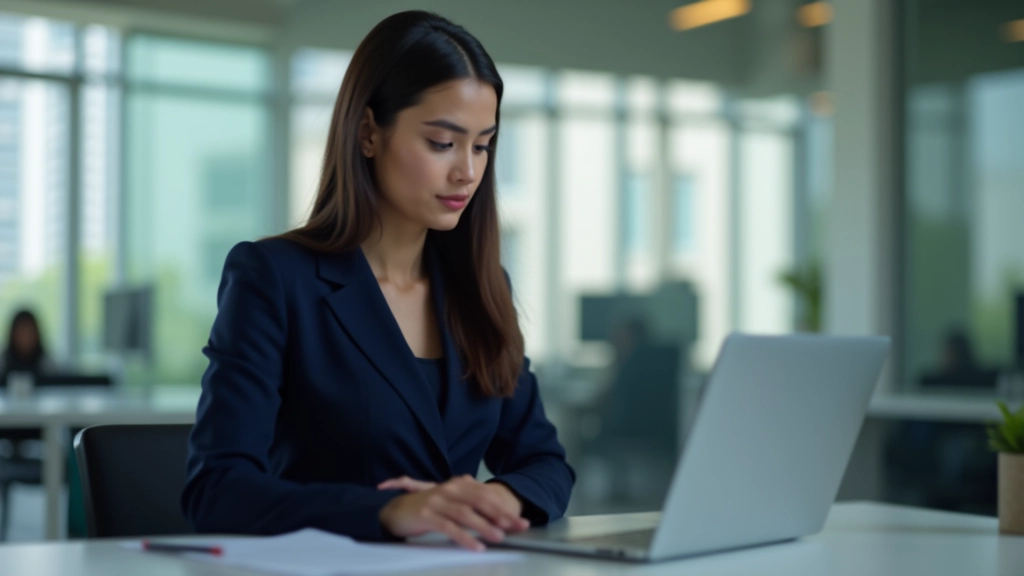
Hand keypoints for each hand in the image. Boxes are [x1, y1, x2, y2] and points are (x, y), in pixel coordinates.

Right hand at [377, 474, 529, 550]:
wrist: (397, 510)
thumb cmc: (429, 508)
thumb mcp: (453, 502)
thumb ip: (473, 505)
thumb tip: (500, 519)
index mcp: (459, 484)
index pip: (486, 495)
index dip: (505, 509)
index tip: (520, 522)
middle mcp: (449, 489)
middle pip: (479, 501)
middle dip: (500, 515)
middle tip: (515, 528)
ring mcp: (437, 500)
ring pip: (465, 513)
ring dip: (484, 526)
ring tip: (498, 537)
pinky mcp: (426, 515)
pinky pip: (448, 527)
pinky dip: (464, 537)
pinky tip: (475, 547)